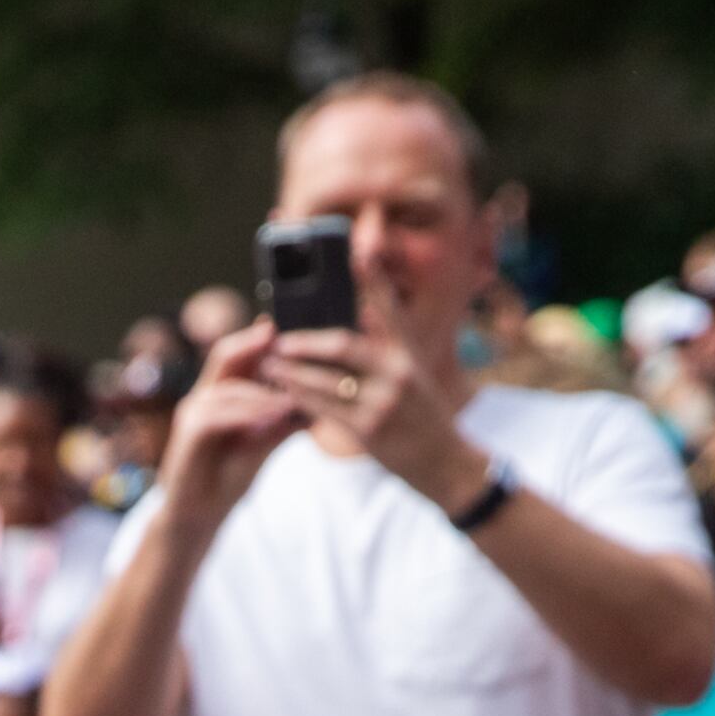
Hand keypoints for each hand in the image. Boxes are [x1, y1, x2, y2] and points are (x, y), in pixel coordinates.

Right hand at [157, 321, 308, 528]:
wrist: (198, 517)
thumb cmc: (225, 481)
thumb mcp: (262, 447)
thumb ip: (282, 426)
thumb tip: (315, 409)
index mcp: (218, 395)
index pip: (238, 356)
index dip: (260, 339)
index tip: (290, 330)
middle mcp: (202, 397)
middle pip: (226, 355)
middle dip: (255, 342)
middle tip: (283, 334)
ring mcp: (192, 413)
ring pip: (229, 388)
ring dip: (263, 391)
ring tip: (294, 395)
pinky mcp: (188, 433)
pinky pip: (220, 414)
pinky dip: (248, 414)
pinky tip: (274, 415)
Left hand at [264, 292, 465, 499]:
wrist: (445, 463)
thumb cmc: (421, 416)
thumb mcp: (413, 374)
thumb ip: (386, 346)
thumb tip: (357, 313)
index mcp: (408, 354)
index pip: (389, 309)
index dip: (374, 279)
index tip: (356, 252)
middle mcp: (398, 373)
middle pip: (343, 344)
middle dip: (306, 342)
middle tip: (279, 338)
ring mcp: (384, 403)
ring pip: (327, 380)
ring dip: (293, 372)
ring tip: (270, 365)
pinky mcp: (369, 431)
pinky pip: (325, 410)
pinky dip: (301, 400)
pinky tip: (284, 392)